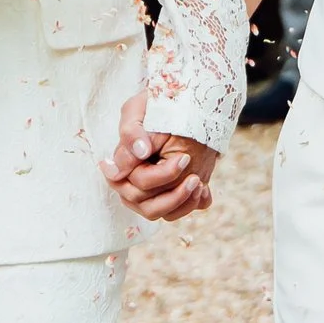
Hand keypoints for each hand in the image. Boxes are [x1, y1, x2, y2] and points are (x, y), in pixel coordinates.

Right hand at [99, 91, 216, 220]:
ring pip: (163, 214)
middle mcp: (132, 187)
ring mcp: (151, 195)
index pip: (134, 186)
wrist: (180, 109)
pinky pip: (179, 212)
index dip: (158, 176)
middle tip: (194, 168)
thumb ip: (131, 132)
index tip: (183, 159)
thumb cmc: (153, 108)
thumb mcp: (138, 110)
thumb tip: (139, 153)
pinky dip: (192, 204)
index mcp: (120, 168)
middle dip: (173, 191)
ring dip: (182, 201)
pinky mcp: (170, 197)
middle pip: (147, 205)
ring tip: (198, 182)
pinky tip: (203, 189)